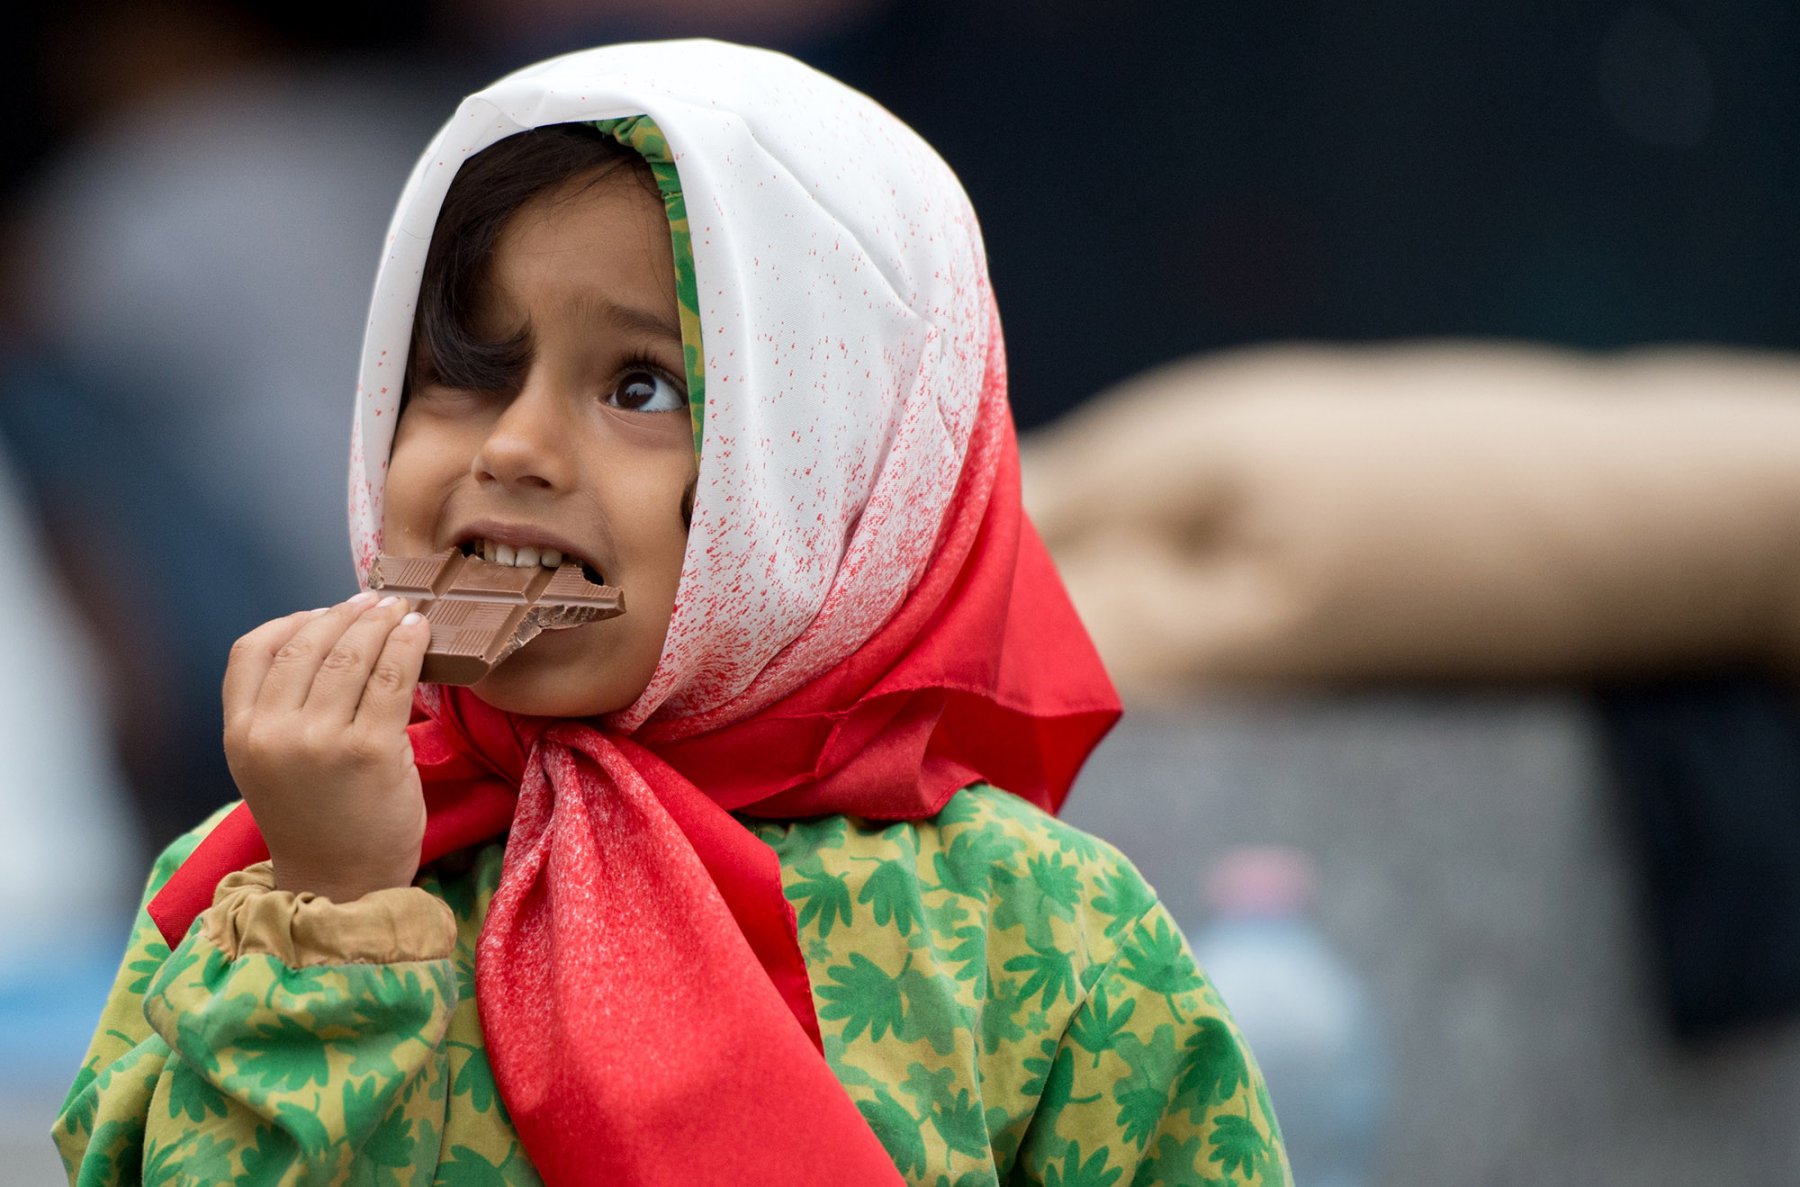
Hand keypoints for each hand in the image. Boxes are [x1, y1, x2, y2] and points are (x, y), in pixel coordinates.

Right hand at [222, 592, 431, 901]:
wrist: (342, 884)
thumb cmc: (317, 819)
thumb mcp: (271, 763)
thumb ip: (280, 708)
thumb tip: (329, 634)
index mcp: (240, 733)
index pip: (252, 649)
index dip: (294, 619)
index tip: (327, 610)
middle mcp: (272, 733)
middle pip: (309, 643)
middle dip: (348, 613)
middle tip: (379, 600)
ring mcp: (319, 741)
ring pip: (352, 654)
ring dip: (381, 621)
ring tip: (403, 611)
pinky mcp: (370, 750)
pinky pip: (392, 677)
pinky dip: (408, 645)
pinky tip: (420, 633)